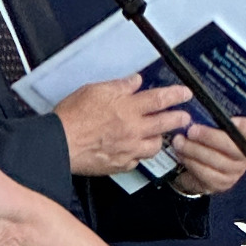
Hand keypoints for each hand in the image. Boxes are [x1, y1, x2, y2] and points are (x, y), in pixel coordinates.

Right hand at [56, 75, 193, 174]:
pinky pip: (137, 161)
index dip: (176, 95)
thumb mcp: (95, 90)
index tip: (185, 93)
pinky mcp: (120, 164)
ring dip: (159, 139)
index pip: (160, 99)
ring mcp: (128, 149)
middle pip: (165, 124)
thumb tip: (135, 81)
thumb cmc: (72, 117)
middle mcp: (133, 129)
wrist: (60, 143)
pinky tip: (135, 150)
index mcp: (128, 108)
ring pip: (155, 146)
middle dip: (179, 119)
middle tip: (185, 117)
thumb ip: (119, 86)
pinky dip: (138, 155)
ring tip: (158, 135)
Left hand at [170, 117, 245, 196]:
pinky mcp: (222, 183)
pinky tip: (182, 154)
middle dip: (210, 137)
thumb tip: (200, 100)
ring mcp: (236, 172)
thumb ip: (213, 116)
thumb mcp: (213, 125)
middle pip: (235, 147)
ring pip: (217, 161)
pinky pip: (206, 173)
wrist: (198, 165)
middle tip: (192, 131)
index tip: (232, 120)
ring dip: (194, 150)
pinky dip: (191, 162)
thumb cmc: (207, 139)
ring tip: (179, 141)